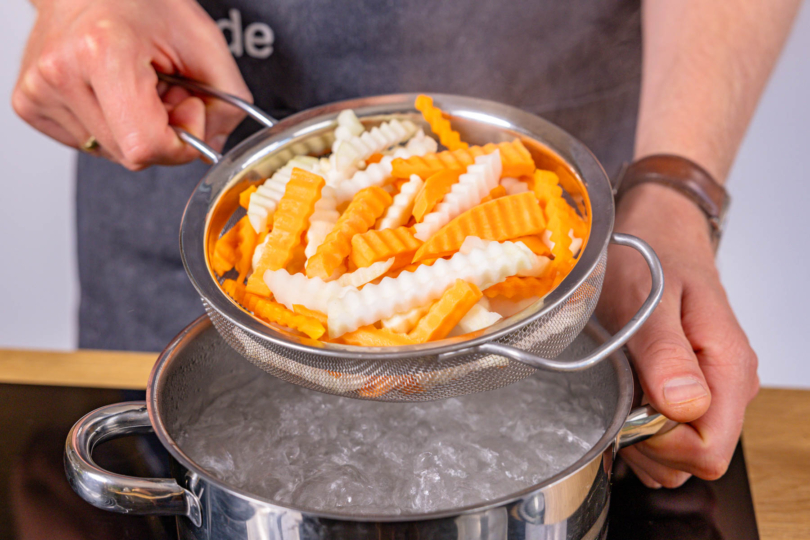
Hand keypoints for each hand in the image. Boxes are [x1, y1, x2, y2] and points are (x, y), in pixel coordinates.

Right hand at [12, 0, 250, 169]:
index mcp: (102, 53)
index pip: (146, 146)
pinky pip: (89, 144)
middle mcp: (61, 72)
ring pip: (112, 154)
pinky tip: (112, 92)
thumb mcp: (205, 42)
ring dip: (137, 129)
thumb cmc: (142, 1)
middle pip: (131, 155)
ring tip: (136, 84)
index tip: (188, 107)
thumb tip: (214, 147)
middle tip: (164, 90)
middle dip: (163, 134)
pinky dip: (112, 126)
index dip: (180, 143)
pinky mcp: (28, 104)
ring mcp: (38, 90)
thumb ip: (226, 102)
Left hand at [597, 183, 758, 487]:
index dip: (661, 443)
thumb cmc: (650, 257)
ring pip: (681, 455)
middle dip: (648, 443)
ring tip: (621, 389)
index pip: (709, 451)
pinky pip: (672, 436)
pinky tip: (625, 392)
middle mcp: (728, 384)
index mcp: (726, 366)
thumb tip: (684, 405)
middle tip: (618, 396)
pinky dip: (643, 428)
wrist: (658, 233)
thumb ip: (665, 352)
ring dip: (642, 437)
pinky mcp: (693, 388)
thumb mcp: (646, 298)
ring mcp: (712, 388)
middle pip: (694, 461)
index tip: (629, 409)